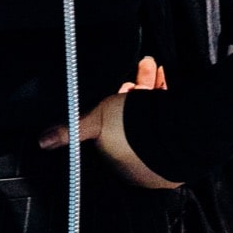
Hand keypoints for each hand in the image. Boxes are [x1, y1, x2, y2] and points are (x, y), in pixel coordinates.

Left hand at [39, 56, 181, 188]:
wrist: (184, 128)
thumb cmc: (135, 130)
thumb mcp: (96, 122)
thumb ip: (72, 130)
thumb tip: (42, 142)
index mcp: (126, 167)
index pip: (115, 135)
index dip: (114, 111)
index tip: (118, 89)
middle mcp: (149, 165)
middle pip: (136, 124)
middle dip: (135, 94)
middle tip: (137, 71)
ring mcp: (171, 154)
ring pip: (157, 117)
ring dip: (153, 88)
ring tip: (151, 65)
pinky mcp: (189, 142)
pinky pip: (176, 116)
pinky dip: (170, 93)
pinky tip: (166, 74)